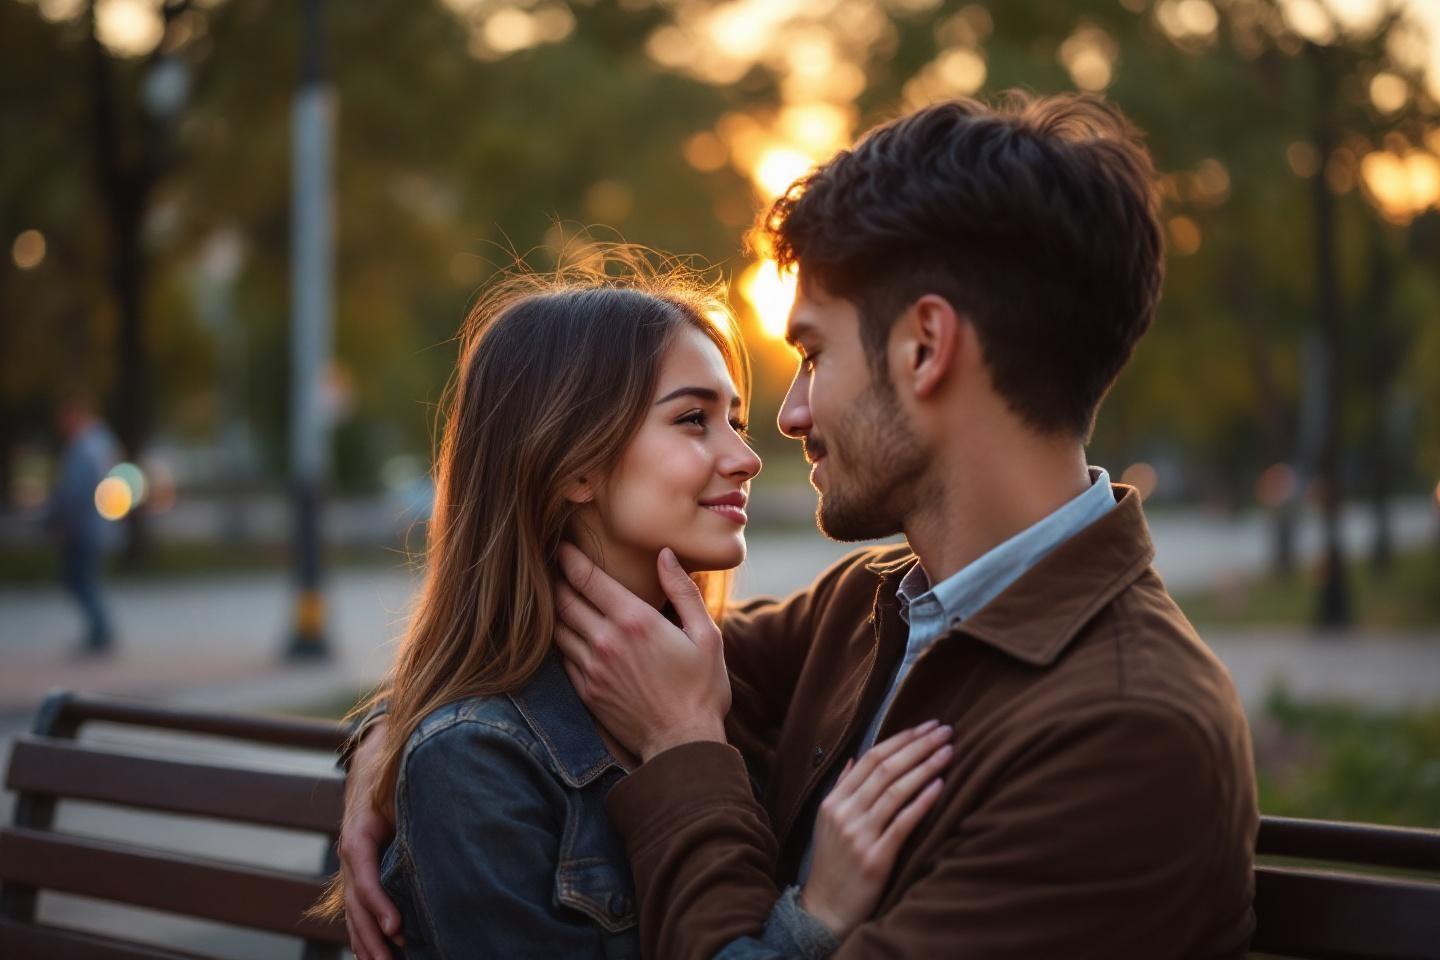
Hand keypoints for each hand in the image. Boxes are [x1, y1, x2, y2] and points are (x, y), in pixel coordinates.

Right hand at [339, 719, 402, 959]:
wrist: (373, 765)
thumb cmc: (394, 776)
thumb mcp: (400, 787)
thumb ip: (417, 805)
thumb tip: (457, 820)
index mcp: (359, 834)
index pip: (365, 875)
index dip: (380, 904)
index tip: (398, 929)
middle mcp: (351, 854)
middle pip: (357, 903)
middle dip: (374, 936)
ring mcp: (353, 866)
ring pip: (354, 913)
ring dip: (368, 943)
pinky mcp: (360, 874)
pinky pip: (358, 910)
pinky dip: (364, 935)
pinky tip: (375, 956)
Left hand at [554, 543, 729, 761]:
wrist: (683, 743)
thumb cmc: (701, 688)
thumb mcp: (705, 635)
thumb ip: (683, 592)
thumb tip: (666, 555)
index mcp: (634, 620)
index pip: (588, 579)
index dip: (570, 557)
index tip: (561, 544)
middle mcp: (606, 640)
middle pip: (564, 599)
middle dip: (556, 578)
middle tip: (551, 563)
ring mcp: (592, 668)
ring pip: (558, 627)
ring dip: (554, 608)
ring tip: (553, 593)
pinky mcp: (586, 691)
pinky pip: (563, 656)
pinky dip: (561, 638)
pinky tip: (566, 632)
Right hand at [800, 721, 952, 937]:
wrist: (825, 910)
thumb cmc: (832, 864)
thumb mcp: (827, 823)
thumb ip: (841, 789)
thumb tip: (853, 759)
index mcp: (834, 801)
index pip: (870, 758)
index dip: (901, 739)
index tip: (926, 726)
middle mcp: (844, 813)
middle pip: (886, 769)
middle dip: (918, 746)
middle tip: (945, 730)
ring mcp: (859, 835)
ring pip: (895, 791)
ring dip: (925, 767)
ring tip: (949, 752)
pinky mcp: (875, 858)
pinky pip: (902, 823)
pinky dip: (922, 802)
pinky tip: (940, 786)